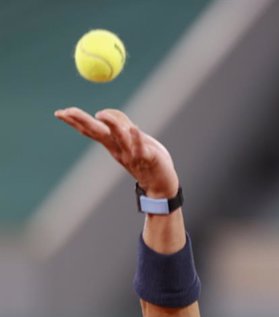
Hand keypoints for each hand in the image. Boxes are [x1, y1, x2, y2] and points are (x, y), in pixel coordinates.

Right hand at [54, 107, 178, 197]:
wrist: (161, 185)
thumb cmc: (147, 159)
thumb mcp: (131, 139)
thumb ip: (120, 124)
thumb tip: (101, 112)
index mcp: (113, 144)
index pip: (92, 130)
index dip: (76, 121)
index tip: (60, 112)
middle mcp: (119, 149)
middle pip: (98, 133)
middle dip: (81, 121)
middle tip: (66, 112)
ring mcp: (132, 154)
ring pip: (120, 138)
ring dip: (112, 125)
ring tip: (101, 115)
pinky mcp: (148, 158)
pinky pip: (141, 148)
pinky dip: (137, 139)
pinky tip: (134, 129)